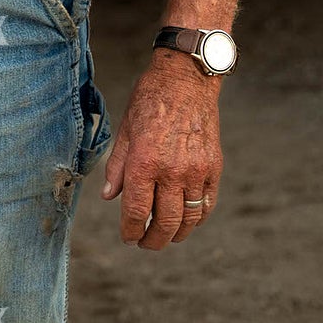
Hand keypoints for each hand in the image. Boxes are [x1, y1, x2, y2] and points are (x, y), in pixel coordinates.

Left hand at [101, 50, 222, 250]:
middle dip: (153, 241)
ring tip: (166, 235)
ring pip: (188, 219)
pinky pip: (207, 204)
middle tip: (146, 244)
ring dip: (176, 234)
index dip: (130, 231)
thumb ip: (117, 167)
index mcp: (144, 162)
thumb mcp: (126, 130)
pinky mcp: (214, 168)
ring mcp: (196, 171)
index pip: (136, 212)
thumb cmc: (150, 100)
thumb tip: (108, 197)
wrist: (187, 79)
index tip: (128, 238)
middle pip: (165, 223)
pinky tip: (186, 219)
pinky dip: (197, 218)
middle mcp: (172, 171)